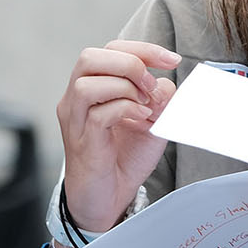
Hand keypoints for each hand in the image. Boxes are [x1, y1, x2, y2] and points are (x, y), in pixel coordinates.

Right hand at [55, 40, 179, 230]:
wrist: (110, 198)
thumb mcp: (153, 120)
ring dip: (126, 87)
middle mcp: (76, 100)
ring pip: (87, 83)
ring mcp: (75, 120)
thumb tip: (164, 81)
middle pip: (90, 58)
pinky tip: (142, 119)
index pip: (110, 49)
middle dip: (130, 63)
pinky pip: (98, 114)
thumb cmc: (125, 158)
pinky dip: (126, 109)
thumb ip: (160, 96)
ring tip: (145, 105)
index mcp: (92, 87)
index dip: (144, 49)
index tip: (172, 59)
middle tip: (151, 86)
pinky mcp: (82, 142)